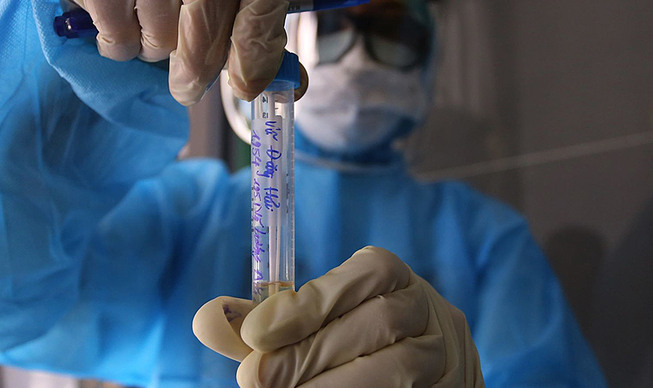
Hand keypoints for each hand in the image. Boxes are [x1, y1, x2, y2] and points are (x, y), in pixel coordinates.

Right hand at [59, 0, 302, 105]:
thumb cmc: (196, 3)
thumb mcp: (235, 18)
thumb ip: (261, 50)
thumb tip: (291, 86)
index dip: (257, 37)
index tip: (246, 84)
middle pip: (207, 2)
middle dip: (200, 60)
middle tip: (190, 89)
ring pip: (158, 25)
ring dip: (156, 52)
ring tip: (155, 34)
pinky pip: (115, 29)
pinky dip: (121, 46)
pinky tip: (126, 23)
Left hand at [193, 246, 484, 386]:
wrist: (420, 379)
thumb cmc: (352, 348)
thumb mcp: (312, 326)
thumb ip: (264, 323)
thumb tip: (207, 319)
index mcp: (396, 279)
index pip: (366, 274)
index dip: (310, 303)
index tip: (254, 333)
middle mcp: (431, 313)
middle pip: (376, 325)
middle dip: (307, 354)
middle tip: (254, 377)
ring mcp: (445, 360)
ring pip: (395, 369)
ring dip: (331, 385)